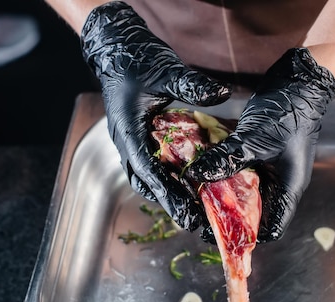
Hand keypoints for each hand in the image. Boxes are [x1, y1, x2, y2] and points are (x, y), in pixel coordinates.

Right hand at [81, 1, 230, 230]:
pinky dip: (166, 178)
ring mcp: (128, 141)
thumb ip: (191, 85)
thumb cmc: (135, 58)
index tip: (186, 212)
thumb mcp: (166, 70)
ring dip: (166, 194)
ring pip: (145, 178)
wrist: (113, 46)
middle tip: (194, 222)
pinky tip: (186, 183)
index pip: (147, 170)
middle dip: (169, 203)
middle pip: (146, 182)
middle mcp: (125, 142)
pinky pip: (149, 165)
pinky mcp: (135, 137)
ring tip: (192, 210)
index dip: (167, 193)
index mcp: (128, 131)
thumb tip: (221, 95)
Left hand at [187, 48, 334, 241]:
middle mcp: (279, 184)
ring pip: (244, 192)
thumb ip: (228, 159)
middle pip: (254, 213)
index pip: (271, 228)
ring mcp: (269, 169)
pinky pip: (239, 171)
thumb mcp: (255, 140)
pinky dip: (223, 173)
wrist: (299, 81)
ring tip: (197, 197)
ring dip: (223, 194)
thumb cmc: (288, 113)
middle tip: (201, 216)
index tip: (221, 237)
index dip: (248, 237)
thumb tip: (196, 175)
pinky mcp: (259, 154)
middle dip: (229, 217)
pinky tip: (203, 172)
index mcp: (288, 189)